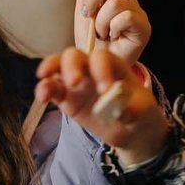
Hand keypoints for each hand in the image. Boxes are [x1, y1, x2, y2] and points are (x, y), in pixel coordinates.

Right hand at [35, 46, 166, 164]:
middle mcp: (91, 69)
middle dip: (72, 65)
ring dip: (51, 69)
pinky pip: (52, 89)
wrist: (131, 129)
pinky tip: (42, 97)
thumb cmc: (138, 111)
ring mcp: (77, 82)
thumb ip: (131, 109)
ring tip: (45, 82)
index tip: (105, 90)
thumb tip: (120, 111)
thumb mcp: (142, 110)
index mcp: (112, 65)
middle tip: (75, 82)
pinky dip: (44, 89)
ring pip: (59, 67)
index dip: (100, 69)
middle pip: (75, 55)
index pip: (101, 57)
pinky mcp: (67, 98)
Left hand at [74, 0, 150, 65]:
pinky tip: (113, 37)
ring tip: (101, 33)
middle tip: (88, 16)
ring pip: (115, 2)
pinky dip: (112, 28)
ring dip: (100, 21)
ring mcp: (138, 13)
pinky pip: (126, 17)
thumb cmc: (90, 41)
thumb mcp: (83, 12)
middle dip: (92, 0)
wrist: (96, 66)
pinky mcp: (144, 28)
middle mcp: (129, 0)